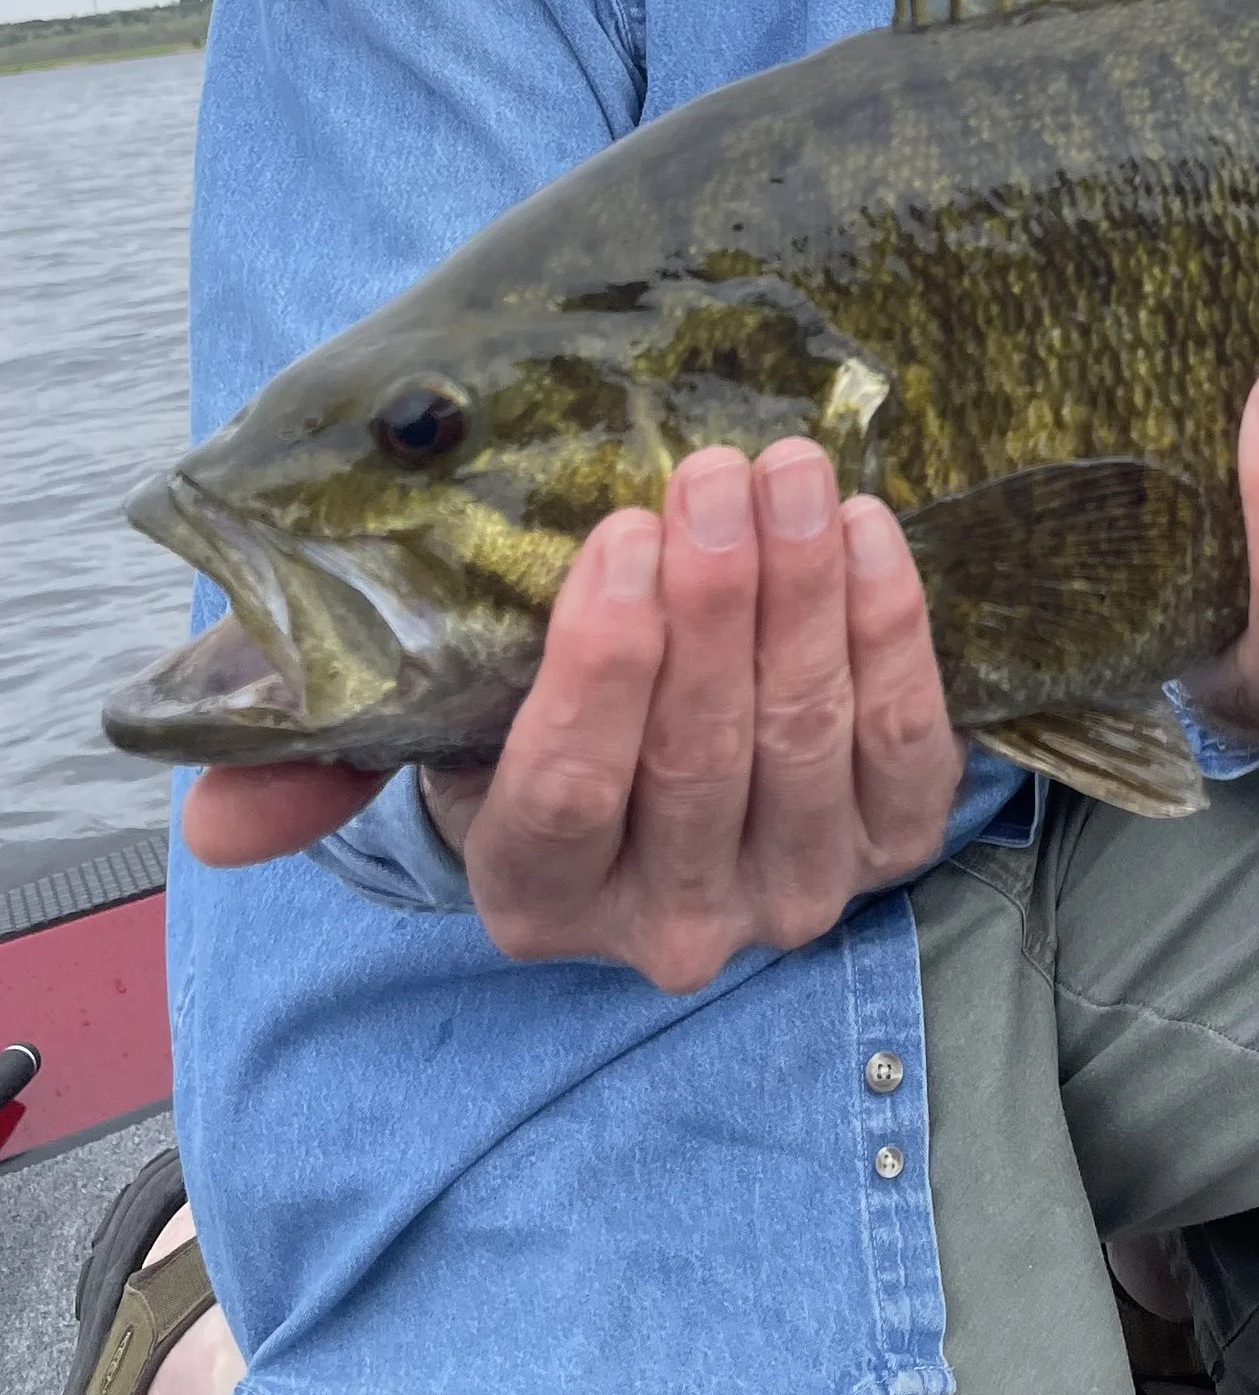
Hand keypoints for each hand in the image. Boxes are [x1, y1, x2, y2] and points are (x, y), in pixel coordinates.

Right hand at [181, 440, 966, 992]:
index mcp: (535, 896)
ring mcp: (790, 894)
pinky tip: (872, 534)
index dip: (600, 671)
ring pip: (806, 740)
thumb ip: (318, 760)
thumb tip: (216, 817)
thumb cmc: (525, 718)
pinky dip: (892, 636)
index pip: (562, 797)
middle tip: (717, 470)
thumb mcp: (420, 735)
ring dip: (808, 596)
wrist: (671, 759)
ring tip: (794, 473)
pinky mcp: (892, 849)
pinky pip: (907, 747)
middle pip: (699, 757)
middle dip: (717, 601)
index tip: (617, 537)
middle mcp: (667, 925)